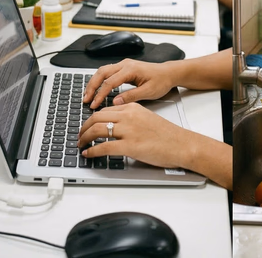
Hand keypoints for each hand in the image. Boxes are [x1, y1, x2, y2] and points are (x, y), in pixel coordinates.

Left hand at [78, 103, 192, 168]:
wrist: (182, 144)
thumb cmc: (168, 135)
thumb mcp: (147, 118)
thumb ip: (131, 119)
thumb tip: (114, 127)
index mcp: (133, 108)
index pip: (105, 110)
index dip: (92, 119)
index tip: (87, 126)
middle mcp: (129, 116)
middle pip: (97, 118)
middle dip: (83, 128)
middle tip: (79, 136)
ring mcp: (129, 131)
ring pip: (97, 130)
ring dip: (84, 138)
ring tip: (81, 145)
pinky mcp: (130, 146)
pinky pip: (103, 147)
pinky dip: (92, 151)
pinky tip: (89, 154)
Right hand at [83, 59, 176, 108]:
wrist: (169, 73)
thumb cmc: (161, 81)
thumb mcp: (149, 91)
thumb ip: (132, 96)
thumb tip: (115, 102)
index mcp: (131, 69)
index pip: (110, 82)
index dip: (100, 94)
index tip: (94, 104)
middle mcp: (126, 64)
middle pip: (102, 73)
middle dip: (92, 86)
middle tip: (86, 99)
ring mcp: (124, 64)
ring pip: (103, 71)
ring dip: (94, 82)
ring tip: (88, 95)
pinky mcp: (124, 67)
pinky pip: (108, 72)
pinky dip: (100, 80)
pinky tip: (97, 89)